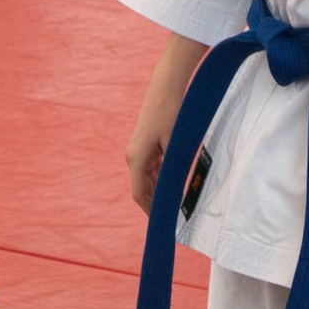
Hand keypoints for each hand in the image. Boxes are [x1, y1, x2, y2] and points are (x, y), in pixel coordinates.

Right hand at [125, 32, 209, 213]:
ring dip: (159, 190)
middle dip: (156, 202)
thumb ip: (172, 170)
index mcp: (137, 159)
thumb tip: (174, 193)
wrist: (167, 85)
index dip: (151, 211)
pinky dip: (160, 177)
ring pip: (147, 178)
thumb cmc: (171, 113)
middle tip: (173, 216)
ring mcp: (138, 149)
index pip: (140, 194)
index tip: (164, 223)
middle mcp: (133, 156)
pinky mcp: (145, 142)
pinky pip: (151, 166)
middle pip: (142, 188)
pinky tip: (173, 181)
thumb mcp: (175, 145)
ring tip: (175, 203)